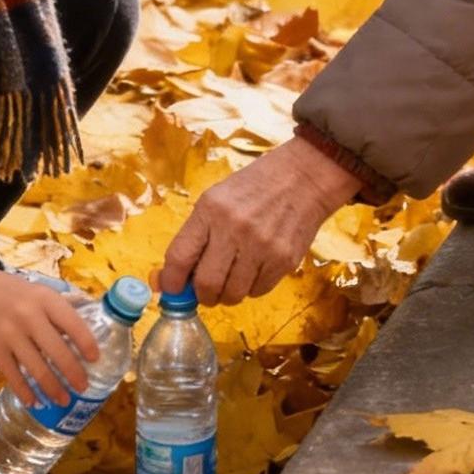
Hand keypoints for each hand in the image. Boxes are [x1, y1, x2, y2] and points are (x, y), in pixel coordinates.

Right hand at [0, 254, 99, 409]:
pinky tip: (34, 401)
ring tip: (64, 400)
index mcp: (45, 299)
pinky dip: (25, 392)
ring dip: (53, 388)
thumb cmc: (9, 290)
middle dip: (74, 374)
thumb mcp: (38, 291)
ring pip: (37, 369)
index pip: (73, 323)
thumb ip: (60, 309)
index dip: (87, 343)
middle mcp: (29, 316)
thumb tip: (88, 329)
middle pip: (58, 352)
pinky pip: (13, 376)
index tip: (95, 359)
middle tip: (84, 387)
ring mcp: (9, 333)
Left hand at [158, 137, 359, 305]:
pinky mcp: (284, 260)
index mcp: (211, 210)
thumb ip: (195, 236)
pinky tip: (255, 268)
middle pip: (207, 284)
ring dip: (228, 294)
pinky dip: (251, 288)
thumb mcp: (216, 199)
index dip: (172, 281)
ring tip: (232, 278)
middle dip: (203, 295)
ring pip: (234, 294)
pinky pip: (258, 292)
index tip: (172, 290)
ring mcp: (262, 246)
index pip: (180, 256)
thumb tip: (170, 278)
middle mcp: (235, 228)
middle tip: (206, 290)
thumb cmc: (254, 188)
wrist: (303, 179)